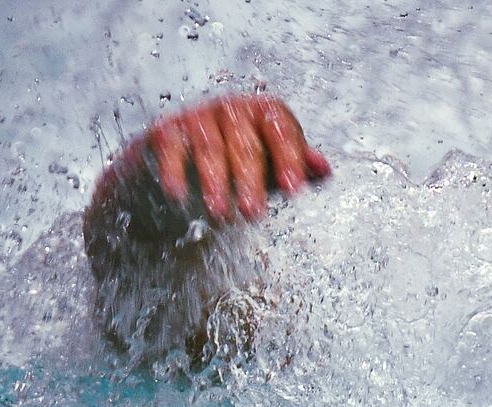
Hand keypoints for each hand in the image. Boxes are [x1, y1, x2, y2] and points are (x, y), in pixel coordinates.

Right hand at [132, 94, 330, 223]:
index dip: (288, 156)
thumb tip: (324, 168)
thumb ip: (297, 164)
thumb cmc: (238, 158)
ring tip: (220, 213)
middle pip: (245, 143)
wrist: (185, 157)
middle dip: (251, 180)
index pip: (280, 128)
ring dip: (215, 182)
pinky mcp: (167, 129)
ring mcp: (197, 116)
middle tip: (254, 213)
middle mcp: (231, 109)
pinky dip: (173, 170)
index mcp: (263, 113)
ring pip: (210, 147)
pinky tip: (178, 194)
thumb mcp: (272, 162)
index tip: (293, 187)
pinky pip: (171, 147)